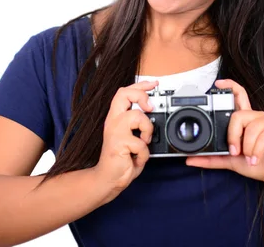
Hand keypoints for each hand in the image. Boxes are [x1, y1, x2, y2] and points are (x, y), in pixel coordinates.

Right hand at [94, 80, 157, 198]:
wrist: (108, 179)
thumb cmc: (121, 158)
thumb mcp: (131, 136)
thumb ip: (138, 124)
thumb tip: (154, 114)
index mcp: (116, 117)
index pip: (125, 92)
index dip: (141, 85)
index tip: (154, 83)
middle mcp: (113, 121)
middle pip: (124, 94)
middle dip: (141, 95)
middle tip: (149, 107)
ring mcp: (115, 131)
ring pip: (137, 115)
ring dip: (147, 129)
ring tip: (144, 141)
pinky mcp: (119, 143)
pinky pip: (141, 143)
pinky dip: (144, 153)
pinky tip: (136, 158)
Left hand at [186, 79, 263, 190]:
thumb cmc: (258, 164)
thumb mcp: (231, 161)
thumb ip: (212, 159)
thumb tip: (190, 160)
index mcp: (247, 120)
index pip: (239, 95)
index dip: (230, 86)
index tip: (218, 84)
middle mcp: (257, 116)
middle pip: (238, 115)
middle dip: (233, 135)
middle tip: (235, 151)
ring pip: (250, 128)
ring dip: (248, 148)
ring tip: (251, 157)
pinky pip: (263, 136)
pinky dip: (257, 151)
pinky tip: (257, 158)